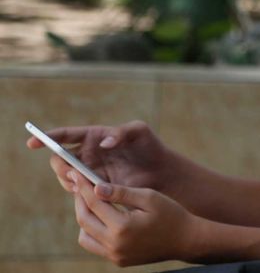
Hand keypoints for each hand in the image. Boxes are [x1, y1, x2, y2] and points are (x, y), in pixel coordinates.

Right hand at [27, 121, 174, 193]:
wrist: (160, 172)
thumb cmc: (150, 147)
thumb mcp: (139, 132)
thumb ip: (122, 132)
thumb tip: (104, 142)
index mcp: (93, 135)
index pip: (65, 135)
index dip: (47, 137)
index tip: (33, 142)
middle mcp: (87, 153)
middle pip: (59, 158)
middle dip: (60, 165)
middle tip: (74, 172)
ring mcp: (88, 171)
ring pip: (64, 176)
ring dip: (68, 180)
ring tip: (84, 182)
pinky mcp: (93, 187)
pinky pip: (76, 190)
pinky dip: (77, 191)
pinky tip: (89, 192)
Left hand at [69, 171, 197, 265]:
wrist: (186, 240)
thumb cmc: (171, 214)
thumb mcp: (149, 197)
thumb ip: (122, 193)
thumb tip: (96, 187)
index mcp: (122, 227)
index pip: (94, 203)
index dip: (83, 186)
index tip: (76, 173)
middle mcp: (114, 245)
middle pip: (83, 220)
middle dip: (79, 200)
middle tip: (80, 184)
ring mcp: (115, 255)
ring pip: (84, 236)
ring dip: (84, 217)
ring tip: (93, 201)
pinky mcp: (118, 260)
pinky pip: (95, 245)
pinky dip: (93, 231)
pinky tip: (103, 217)